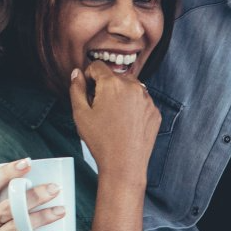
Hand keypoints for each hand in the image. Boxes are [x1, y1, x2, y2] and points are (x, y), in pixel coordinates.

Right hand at [69, 62, 159, 194]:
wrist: (124, 164)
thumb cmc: (100, 141)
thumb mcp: (80, 114)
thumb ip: (76, 88)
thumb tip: (77, 73)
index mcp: (113, 84)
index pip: (98, 66)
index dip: (88, 76)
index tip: (87, 90)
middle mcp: (134, 86)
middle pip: (115, 76)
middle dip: (105, 86)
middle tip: (99, 107)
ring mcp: (147, 99)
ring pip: (130, 87)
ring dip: (120, 95)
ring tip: (113, 116)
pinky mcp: (155, 111)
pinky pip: (141, 101)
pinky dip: (133, 107)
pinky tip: (125, 123)